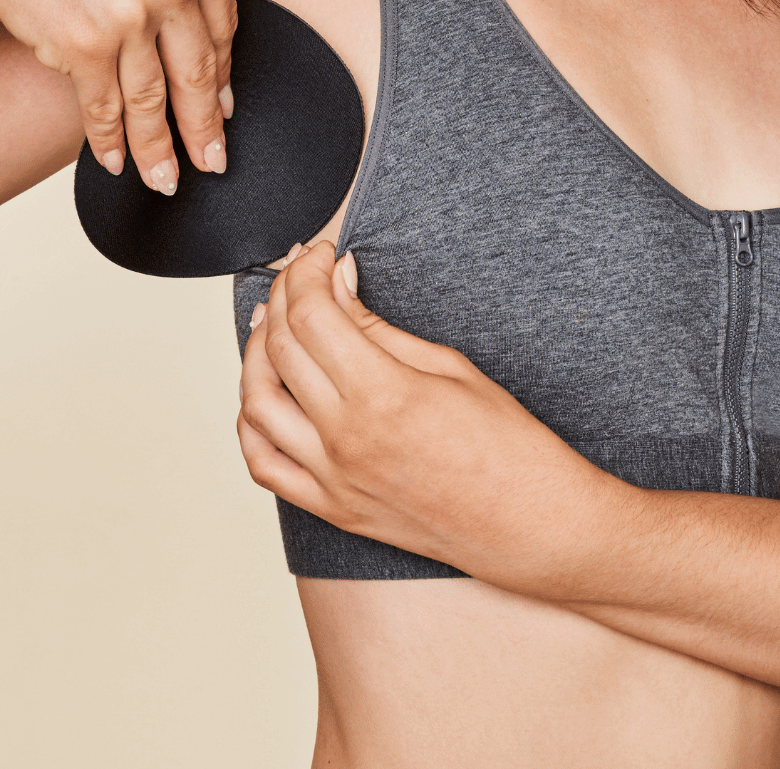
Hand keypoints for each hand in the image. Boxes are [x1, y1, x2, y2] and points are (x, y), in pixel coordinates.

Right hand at [0, 0, 236, 191]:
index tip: (224, 111)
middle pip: (197, 73)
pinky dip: (110, 140)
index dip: (223, 78)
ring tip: (165, 180)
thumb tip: (202, 60)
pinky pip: (104, 106)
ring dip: (158, 150)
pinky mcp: (86, 44)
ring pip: (152, 99)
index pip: (223, 30)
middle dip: (203, 130)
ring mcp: (131, 15)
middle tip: (213, 164)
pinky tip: (116, 161)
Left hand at [237, 243, 615, 589]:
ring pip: (256, 403)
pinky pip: (263, 463)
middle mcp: (345, 438)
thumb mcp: (449, 366)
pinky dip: (251, 421)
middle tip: (301, 274)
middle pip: (279, 347)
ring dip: (255, 352)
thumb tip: (338, 283)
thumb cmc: (507, 446)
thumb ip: (379, 327)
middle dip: (283, 296)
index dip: (307, 271)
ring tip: (275, 322)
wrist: (528, 524)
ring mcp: (332, 478)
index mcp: (381, 393)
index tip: (321, 254)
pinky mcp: (331, 507)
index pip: (312, 313)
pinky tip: (266, 390)